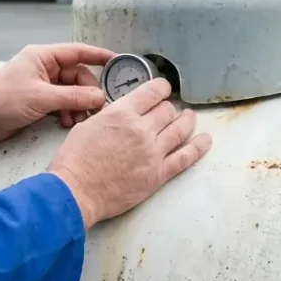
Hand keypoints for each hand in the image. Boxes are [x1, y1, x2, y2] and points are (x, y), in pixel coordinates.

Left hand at [0, 43, 115, 151]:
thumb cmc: (3, 100)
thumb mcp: (42, 98)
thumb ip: (73, 97)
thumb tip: (99, 98)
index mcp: (43, 56)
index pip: (78, 51)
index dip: (99, 55)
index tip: (117, 61)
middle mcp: (44, 67)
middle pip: (78, 76)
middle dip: (87, 92)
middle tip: (95, 109)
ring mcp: (42, 84)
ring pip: (71, 91)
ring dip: (78, 105)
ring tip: (77, 120)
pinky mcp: (39, 100)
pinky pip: (63, 103)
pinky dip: (68, 112)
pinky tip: (67, 123)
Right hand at [47, 78, 211, 229]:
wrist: (76, 191)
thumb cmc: (74, 161)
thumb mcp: (87, 125)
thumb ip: (109, 117)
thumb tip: (120, 115)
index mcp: (122, 113)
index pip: (152, 91)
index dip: (161, 88)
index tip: (162, 90)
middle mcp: (141, 129)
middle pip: (167, 110)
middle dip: (167, 108)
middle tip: (166, 110)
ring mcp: (153, 152)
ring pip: (180, 128)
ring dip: (186, 120)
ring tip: (189, 117)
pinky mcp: (158, 174)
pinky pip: (185, 157)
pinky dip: (198, 147)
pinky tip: (205, 140)